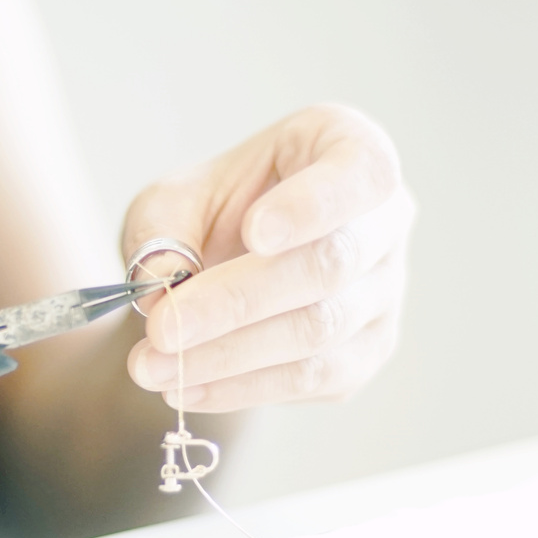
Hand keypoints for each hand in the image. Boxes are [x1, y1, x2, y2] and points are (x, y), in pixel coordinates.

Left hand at [122, 104, 414, 411]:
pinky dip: (241, 387)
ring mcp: (384, 293)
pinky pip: (311, 379)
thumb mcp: (174, 199)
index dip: (312, 206)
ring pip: (320, 330)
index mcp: (351, 150)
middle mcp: (384, 222)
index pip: (361, 173)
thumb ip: (162, 230)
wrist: (224, 268)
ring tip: (153, 366)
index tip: (255, 233)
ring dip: (228, 356)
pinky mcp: (364, 353)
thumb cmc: (213, 213)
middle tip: (163, 326)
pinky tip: (186, 387)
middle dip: (237, 301)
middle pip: (329, 265)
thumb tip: (160, 285)